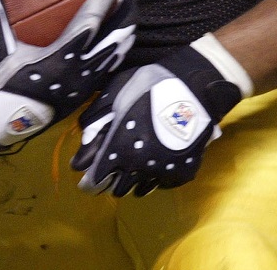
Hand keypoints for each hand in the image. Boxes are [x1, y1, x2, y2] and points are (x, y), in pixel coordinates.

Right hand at [0, 0, 134, 156]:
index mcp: (58, 58)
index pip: (90, 23)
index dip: (104, 0)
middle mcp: (76, 73)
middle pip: (112, 41)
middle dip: (124, 16)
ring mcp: (81, 87)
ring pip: (112, 57)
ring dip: (123, 34)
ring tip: (129, 15)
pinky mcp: (80, 95)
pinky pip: (105, 69)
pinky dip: (115, 53)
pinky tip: (117, 45)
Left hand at [71, 45, 242, 195]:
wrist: (194, 87)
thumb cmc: (149, 86)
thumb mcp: (114, 95)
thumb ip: (96, 122)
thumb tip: (82, 148)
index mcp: (118, 148)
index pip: (95, 180)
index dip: (89, 179)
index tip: (87, 174)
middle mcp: (138, 166)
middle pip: (117, 188)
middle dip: (110, 180)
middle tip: (111, 168)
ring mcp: (162, 172)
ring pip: (139, 190)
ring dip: (132, 181)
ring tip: (131, 168)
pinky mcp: (182, 173)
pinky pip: (162, 184)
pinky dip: (155, 178)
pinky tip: (153, 166)